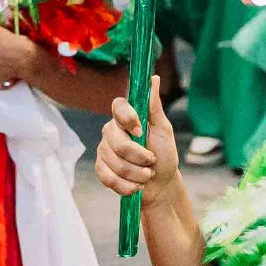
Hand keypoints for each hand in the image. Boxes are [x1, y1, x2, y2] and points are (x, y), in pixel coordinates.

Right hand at [97, 76, 179, 205]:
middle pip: (116, 142)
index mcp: (126, 117)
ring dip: (137, 174)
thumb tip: (153, 78)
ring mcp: (104, 150)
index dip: (128, 118)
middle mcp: (111, 131)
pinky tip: (136, 187)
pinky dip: (126, 186)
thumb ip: (155, 107)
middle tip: (152, 161)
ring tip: (147, 175)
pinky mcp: (101, 169)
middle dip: (139, 157)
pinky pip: (108, 178)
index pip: (118, 106)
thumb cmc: (164, 153)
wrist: (161, 183)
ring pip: (115, 163)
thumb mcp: (163, 130)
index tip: (141, 131)